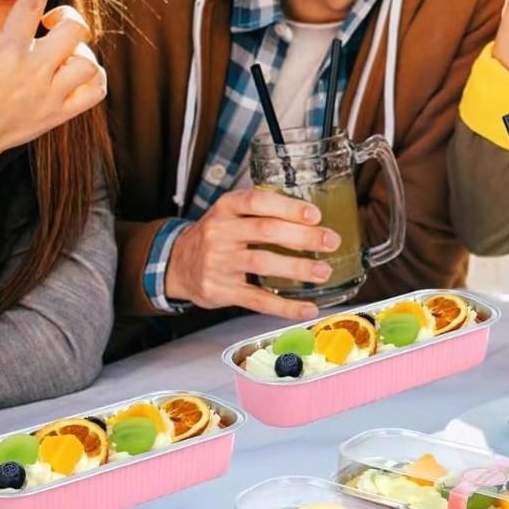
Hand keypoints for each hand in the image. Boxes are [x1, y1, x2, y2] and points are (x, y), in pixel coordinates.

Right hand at [0, 0, 106, 162]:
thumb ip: (6, 33)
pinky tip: (78, 76)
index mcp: (6, 49)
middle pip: (75, 29)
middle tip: (54, 28)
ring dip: (80, 54)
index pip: (31, 3)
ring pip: (89, 61)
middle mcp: (32, 69)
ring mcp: (48, 94)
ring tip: (63, 58)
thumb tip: (27, 2)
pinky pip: (95, 91)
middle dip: (68, 21)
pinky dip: (93, 79)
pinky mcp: (57, 114)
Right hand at [165, 189, 342, 320]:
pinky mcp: (221, 290)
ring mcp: (219, 262)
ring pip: (263, 263)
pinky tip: (306, 308)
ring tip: (323, 272)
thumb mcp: (229, 213)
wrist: (177, 264)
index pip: (258, 201)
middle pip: (266, 230)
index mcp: (226, 207)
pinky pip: (257, 299)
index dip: (288, 207)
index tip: (315, 215)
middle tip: (331, 241)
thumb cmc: (216, 235)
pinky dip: (285, 306)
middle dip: (303, 236)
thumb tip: (311, 217)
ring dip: (298, 268)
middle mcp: (220, 232)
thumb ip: (261, 211)